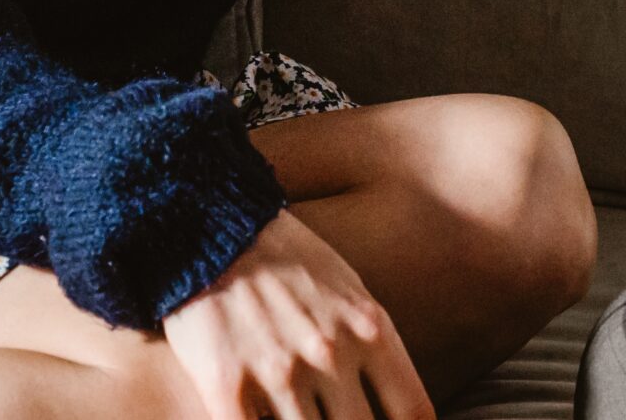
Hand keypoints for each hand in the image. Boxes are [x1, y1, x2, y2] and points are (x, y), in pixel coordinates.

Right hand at [161, 210, 434, 419]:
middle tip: (333, 417)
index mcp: (368, 330)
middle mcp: (331, 355)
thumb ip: (370, 342)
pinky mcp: (226, 387)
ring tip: (295, 414)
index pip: (413, 413)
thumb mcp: (348, 287)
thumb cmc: (283, 257)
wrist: (211, 225)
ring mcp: (280, 373)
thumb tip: (388, 397)